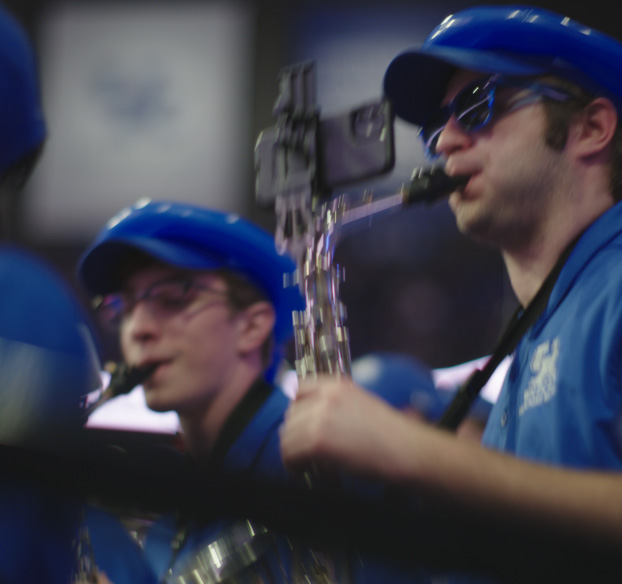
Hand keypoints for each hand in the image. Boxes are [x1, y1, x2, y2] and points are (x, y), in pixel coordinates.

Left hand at [280, 375, 412, 479]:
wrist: (405, 451)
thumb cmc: (391, 434)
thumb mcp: (361, 405)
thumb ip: (336, 406)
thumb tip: (313, 420)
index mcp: (337, 385)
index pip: (300, 388)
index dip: (298, 408)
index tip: (302, 424)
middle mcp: (325, 397)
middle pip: (291, 414)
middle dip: (295, 433)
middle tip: (304, 451)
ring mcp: (320, 417)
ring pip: (287, 435)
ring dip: (292, 452)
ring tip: (304, 464)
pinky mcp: (317, 441)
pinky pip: (289, 453)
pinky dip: (293, 465)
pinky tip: (304, 471)